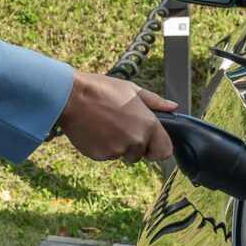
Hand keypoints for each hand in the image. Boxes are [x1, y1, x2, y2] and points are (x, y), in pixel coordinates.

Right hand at [58, 71, 176, 162]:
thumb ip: (155, 102)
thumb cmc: (102, 90)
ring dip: (116, 145)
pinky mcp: (100, 156)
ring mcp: (117, 150)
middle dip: (132, 145)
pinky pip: (105, 155)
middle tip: (117, 125)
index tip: (149, 144)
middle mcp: (136, 140)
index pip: (164, 151)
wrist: (71, 97)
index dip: (157, 148)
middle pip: (139, 154)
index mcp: (148, 124)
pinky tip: (94, 130)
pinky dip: (101, 146)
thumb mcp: (132, 90)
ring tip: (103, 124)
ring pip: (121, 154)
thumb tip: (174, 107)